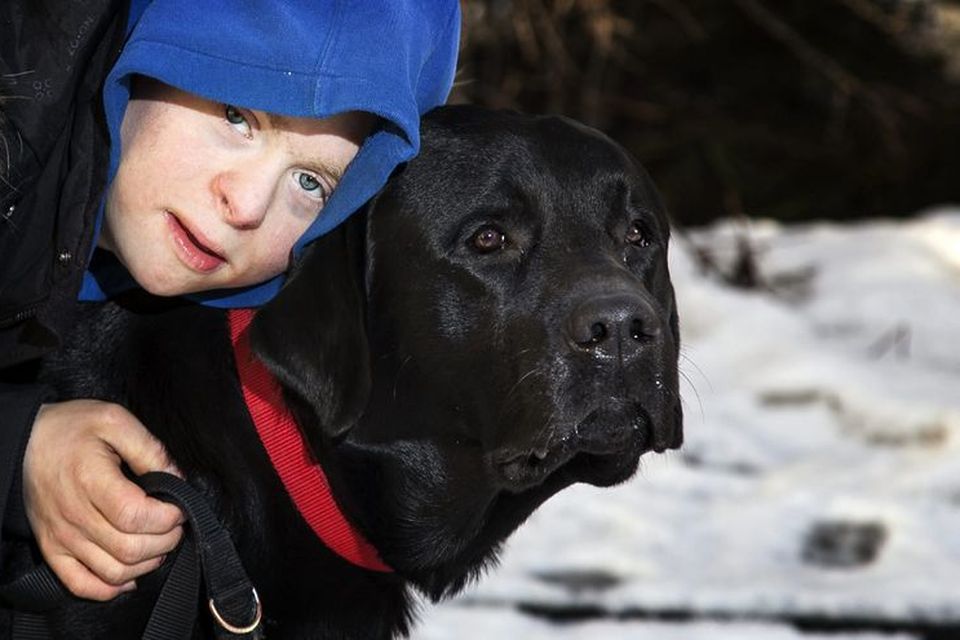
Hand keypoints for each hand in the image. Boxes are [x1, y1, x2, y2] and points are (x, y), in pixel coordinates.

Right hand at [23, 400, 184, 600]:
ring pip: (114, 572)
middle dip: (165, 540)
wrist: (24, 442)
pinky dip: (111, 588)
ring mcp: (62, 537)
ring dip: (147, 564)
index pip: (136, 516)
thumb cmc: (71, 429)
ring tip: (160, 542)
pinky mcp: (53, 549)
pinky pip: (82, 585)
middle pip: (130, 548)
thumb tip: (177, 478)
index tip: (180, 505)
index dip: (168, 517)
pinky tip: (131, 574)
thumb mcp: (114, 420)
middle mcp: (74, 516)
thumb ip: (150, 449)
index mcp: (91, 481)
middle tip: (175, 524)